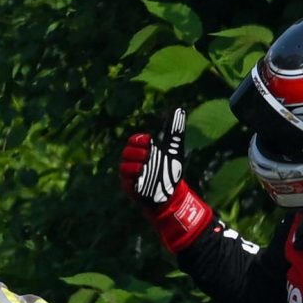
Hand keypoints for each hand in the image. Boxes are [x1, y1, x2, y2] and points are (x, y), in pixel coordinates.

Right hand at [118, 106, 212, 251]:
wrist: (171, 194)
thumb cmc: (171, 170)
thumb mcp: (174, 149)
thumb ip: (174, 130)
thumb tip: (179, 108)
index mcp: (143, 150)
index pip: (134, 140)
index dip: (139, 139)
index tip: (149, 141)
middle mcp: (134, 161)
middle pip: (127, 151)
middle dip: (138, 152)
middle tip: (150, 155)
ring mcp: (130, 175)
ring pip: (124, 165)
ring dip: (136, 165)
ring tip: (146, 167)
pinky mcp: (130, 188)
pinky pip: (126, 180)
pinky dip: (134, 177)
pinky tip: (143, 176)